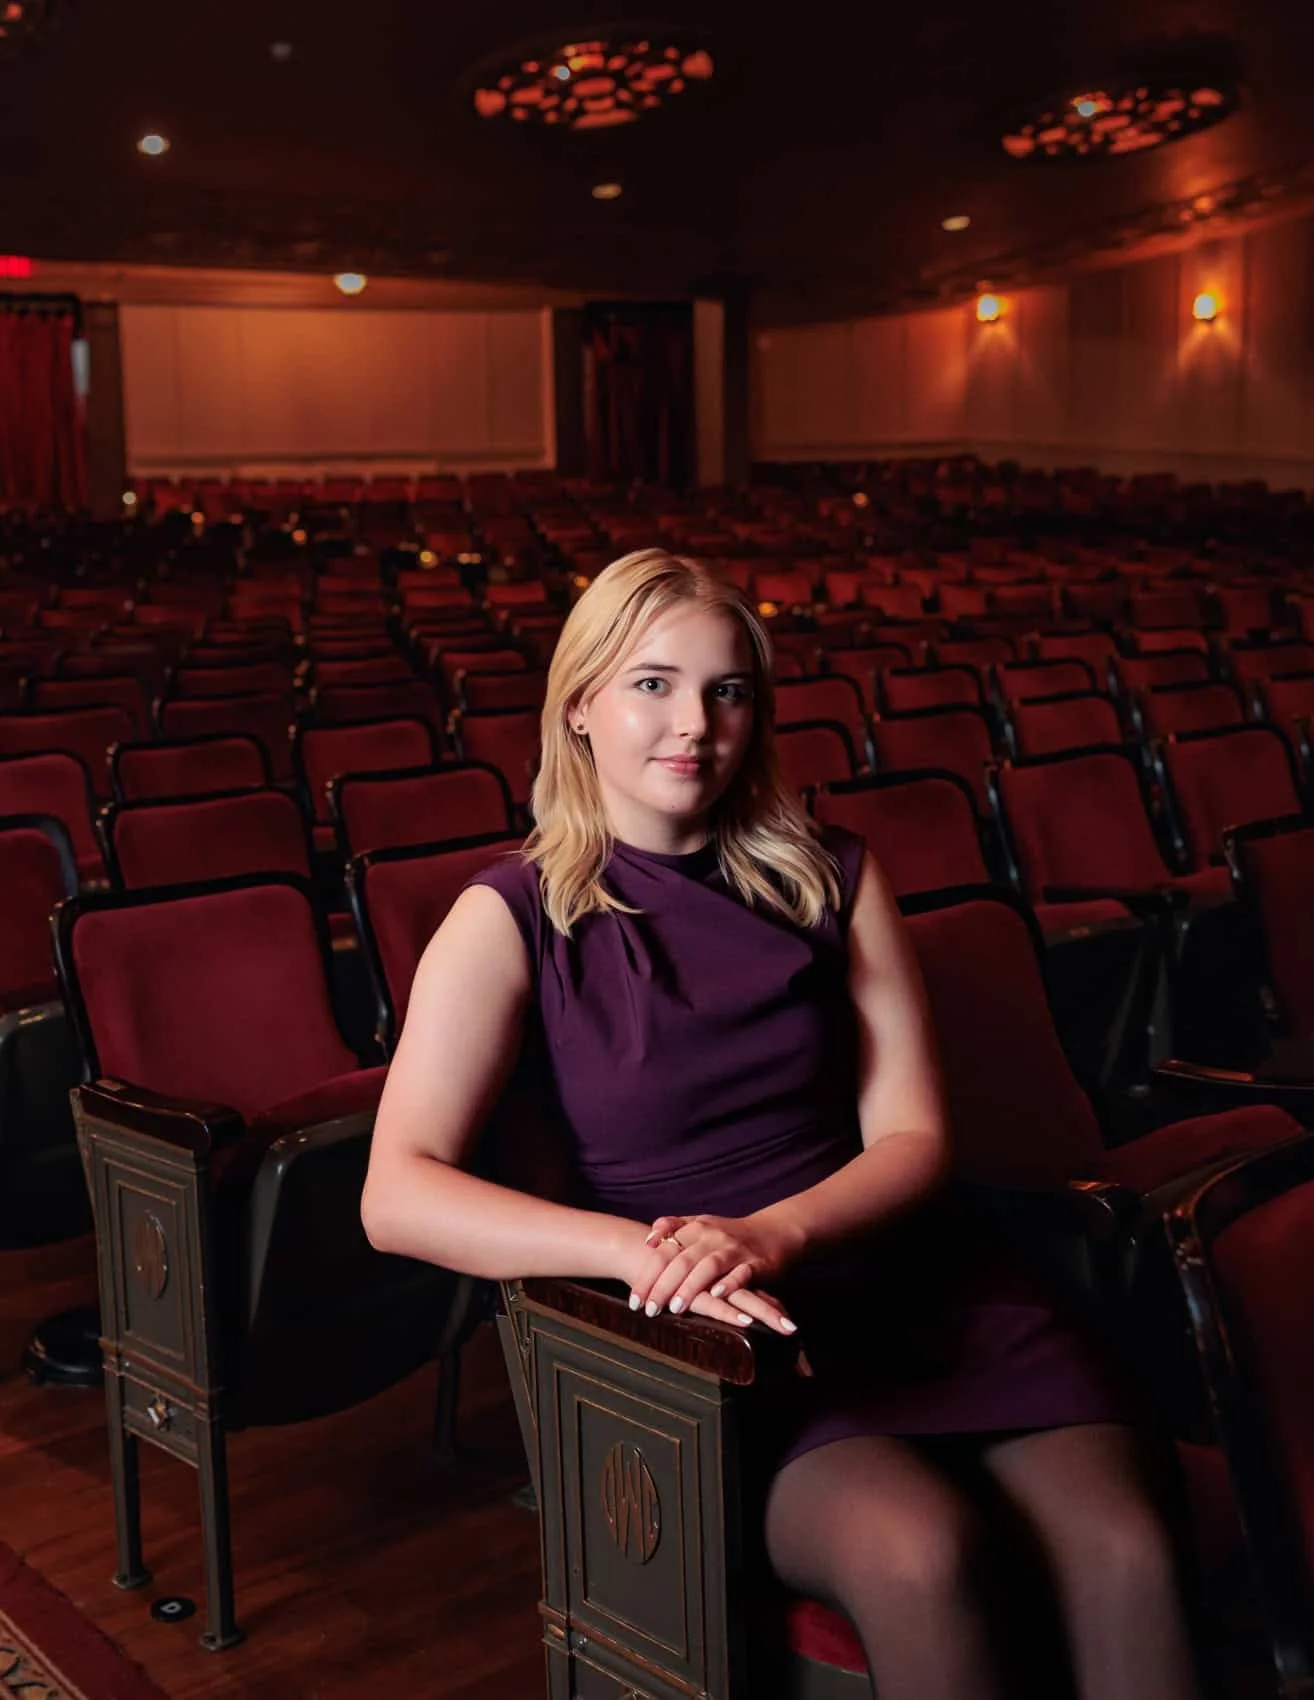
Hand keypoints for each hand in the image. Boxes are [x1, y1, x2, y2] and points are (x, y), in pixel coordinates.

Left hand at [628, 1212, 804, 1335]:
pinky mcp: (756, 1263)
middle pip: (682, 1260)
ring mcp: (734, 1249)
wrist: (774, 1231)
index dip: (648, 1276)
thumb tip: (649, 1240)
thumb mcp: (701, 1224)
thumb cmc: (730, 1234)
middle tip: (648, 1310)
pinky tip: (718, 1295)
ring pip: (708, 1266)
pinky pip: (741, 1273)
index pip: (664, 1252)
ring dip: (690, 1287)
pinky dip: (729, 1284)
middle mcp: (712, 1236)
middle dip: (663, 1286)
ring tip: (675, 1308)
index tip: (634, 1300)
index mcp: (696, 1228)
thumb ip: (674, 1227)